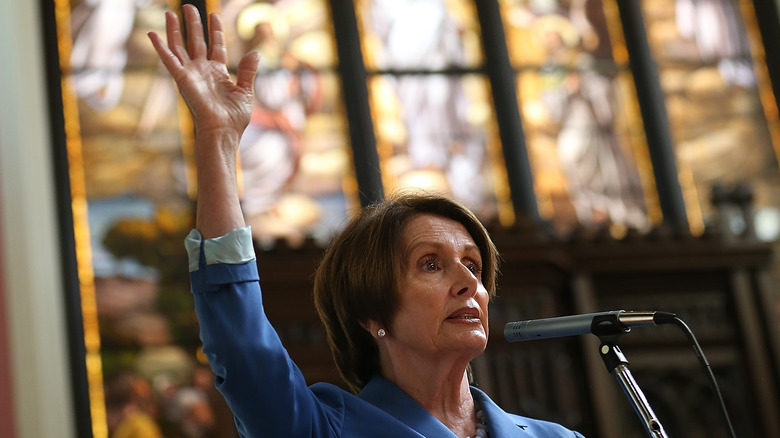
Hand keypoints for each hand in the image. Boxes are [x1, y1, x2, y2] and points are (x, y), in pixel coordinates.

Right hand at [148, 5, 259, 139]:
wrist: (223, 131)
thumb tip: (256, 53)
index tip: (214, 15)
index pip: (216, 46)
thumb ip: (248, 71)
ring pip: (181, 46)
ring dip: (175, 29)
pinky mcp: (182, 79)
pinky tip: (152, 34)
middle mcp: (203, 71)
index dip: (216, 31)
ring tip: (171, 12)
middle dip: (193, 24)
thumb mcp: (246, 91)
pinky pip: (169, 60)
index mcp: (219, 73)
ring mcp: (191, 74)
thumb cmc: (234, 118)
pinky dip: (160, 47)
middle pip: (197, 41)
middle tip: (189, 7)